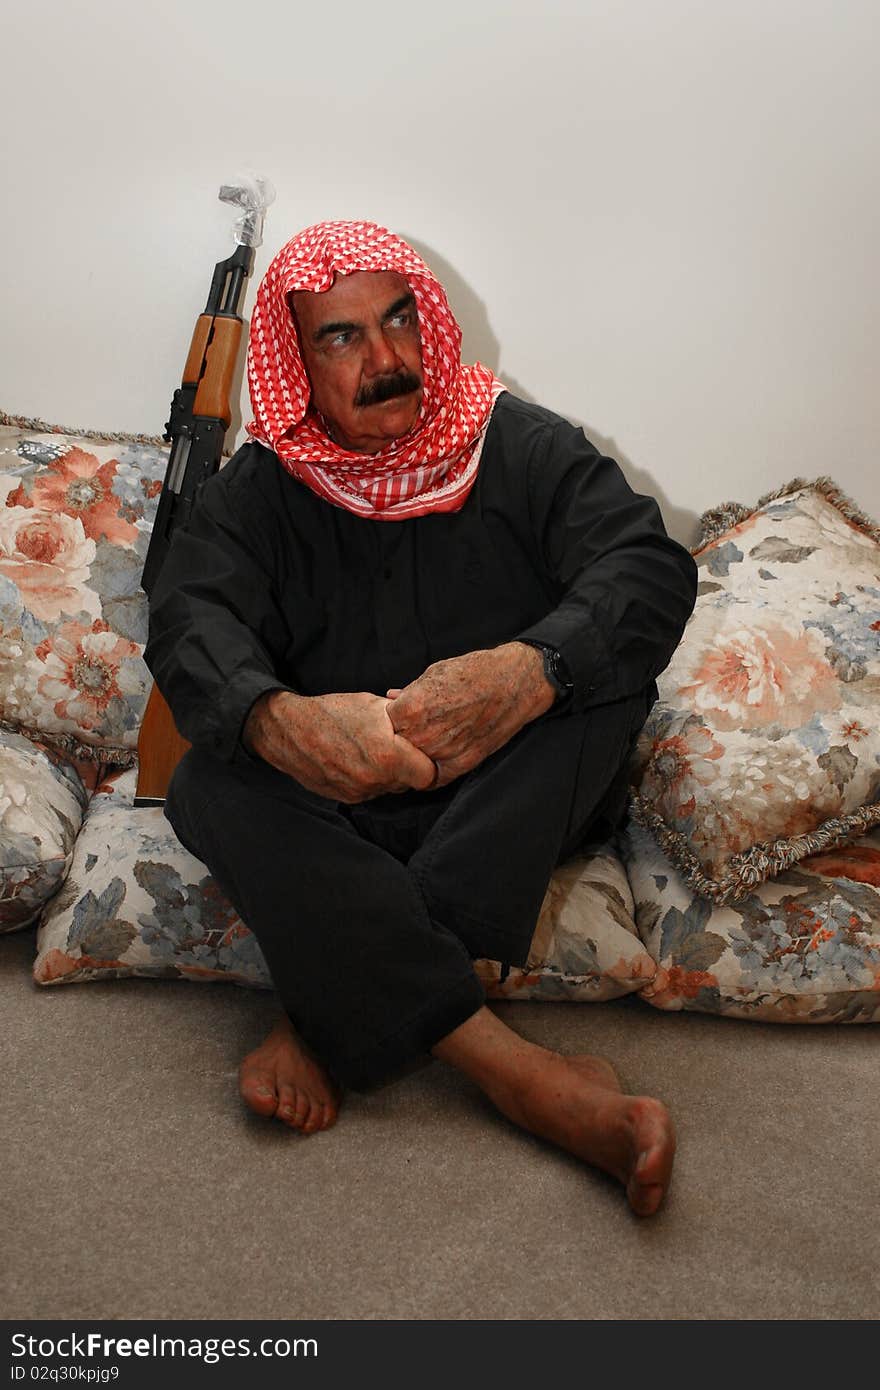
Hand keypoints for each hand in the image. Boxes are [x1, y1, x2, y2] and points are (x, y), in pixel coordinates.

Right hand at [243, 689, 437, 802]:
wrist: (288, 731)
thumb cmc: (332, 712)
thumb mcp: (372, 705)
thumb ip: (402, 720)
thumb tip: (423, 723)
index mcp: (388, 756)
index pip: (428, 775)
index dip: (427, 762)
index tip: (420, 750)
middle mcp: (375, 780)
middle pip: (408, 783)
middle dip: (407, 767)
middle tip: (397, 747)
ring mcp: (359, 792)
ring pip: (388, 788)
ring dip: (388, 774)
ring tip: (373, 751)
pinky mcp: (345, 797)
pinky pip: (369, 792)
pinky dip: (369, 779)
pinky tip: (357, 759)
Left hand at [385, 642, 555, 785]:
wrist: (513, 682)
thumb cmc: (474, 672)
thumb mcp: (433, 674)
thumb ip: (409, 693)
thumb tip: (391, 699)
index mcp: (410, 710)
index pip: (380, 726)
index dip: (384, 722)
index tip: (389, 719)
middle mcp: (423, 735)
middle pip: (393, 748)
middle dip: (395, 741)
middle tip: (403, 734)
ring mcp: (443, 752)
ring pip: (412, 765)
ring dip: (411, 758)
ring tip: (420, 744)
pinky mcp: (462, 764)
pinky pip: (434, 778)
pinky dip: (430, 772)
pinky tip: (430, 761)